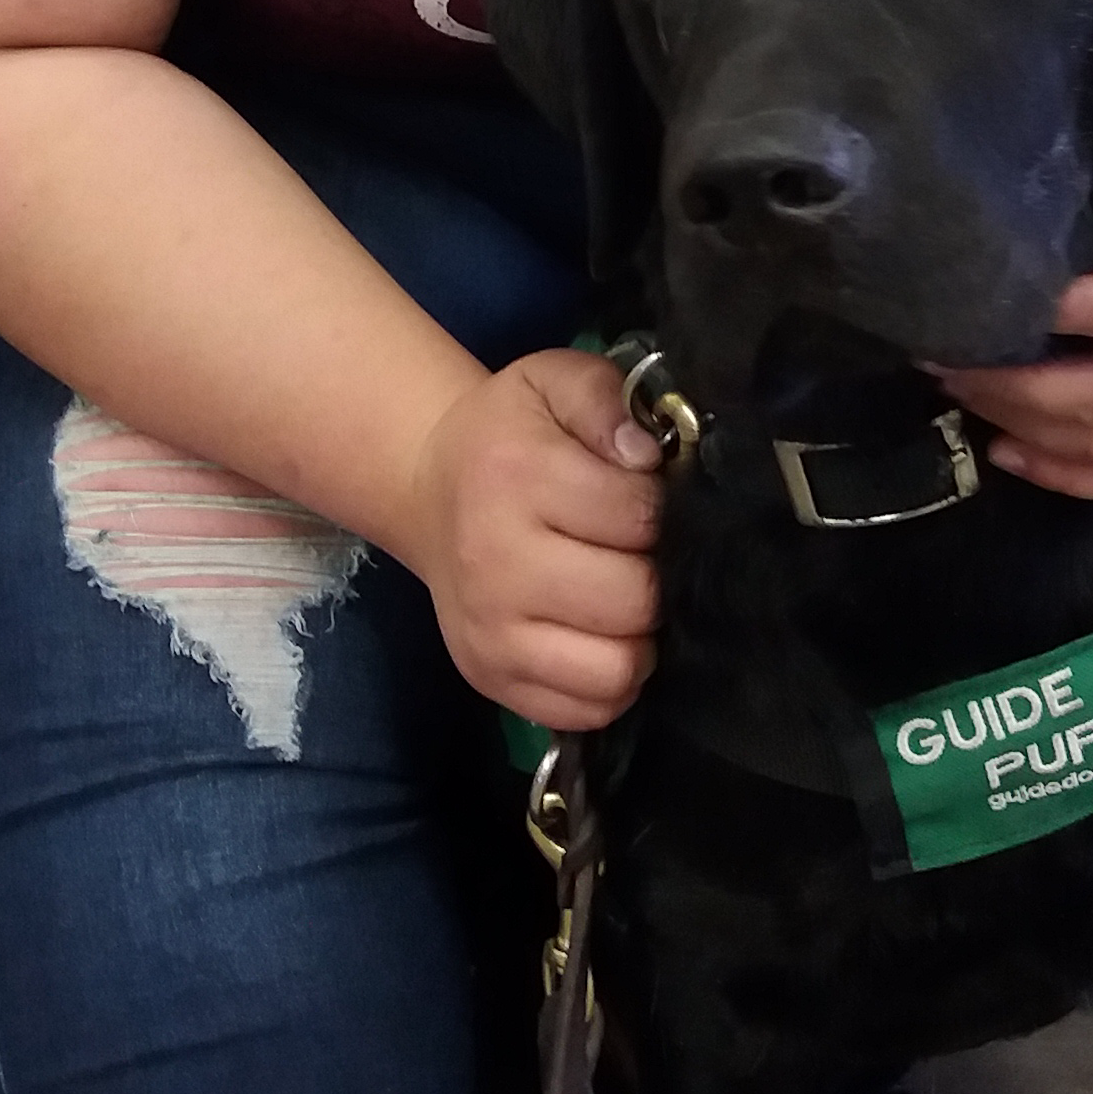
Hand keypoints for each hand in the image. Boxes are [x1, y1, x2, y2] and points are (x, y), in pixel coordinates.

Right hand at [408, 349, 662, 728]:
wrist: (429, 491)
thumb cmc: (508, 436)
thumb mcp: (552, 383)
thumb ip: (607, 399)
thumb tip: (648, 454)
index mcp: (515, 479)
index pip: (638, 517)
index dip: (663, 510)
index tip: (646, 502)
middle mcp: (495, 564)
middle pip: (634, 601)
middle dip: (658, 576)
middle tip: (643, 555)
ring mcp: (489, 635)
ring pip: (617, 670)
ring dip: (642, 638)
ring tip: (627, 600)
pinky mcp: (491, 681)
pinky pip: (588, 710)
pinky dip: (612, 680)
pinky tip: (604, 636)